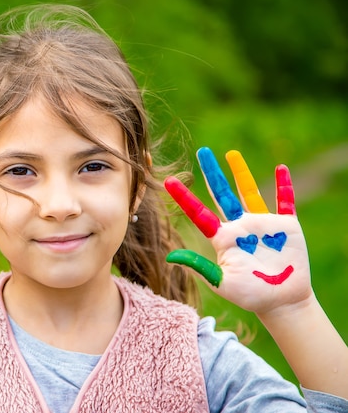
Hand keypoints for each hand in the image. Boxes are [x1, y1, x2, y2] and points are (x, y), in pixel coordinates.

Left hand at [164, 148, 311, 314]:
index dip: (184, 197)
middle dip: (212, 172)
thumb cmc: (250, 296)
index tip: (169, 180)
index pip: (198, 213)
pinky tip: (281, 168)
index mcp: (222, 238)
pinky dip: (285, 185)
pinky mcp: (285, 226)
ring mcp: (262, 224)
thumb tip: (170, 257)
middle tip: (202, 151)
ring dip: (241, 172)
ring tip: (231, 154)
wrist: (281, 302)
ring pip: (249, 191)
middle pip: (222, 193)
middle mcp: (239, 226)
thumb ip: (199, 267)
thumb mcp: (222, 282)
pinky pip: (285, 201)